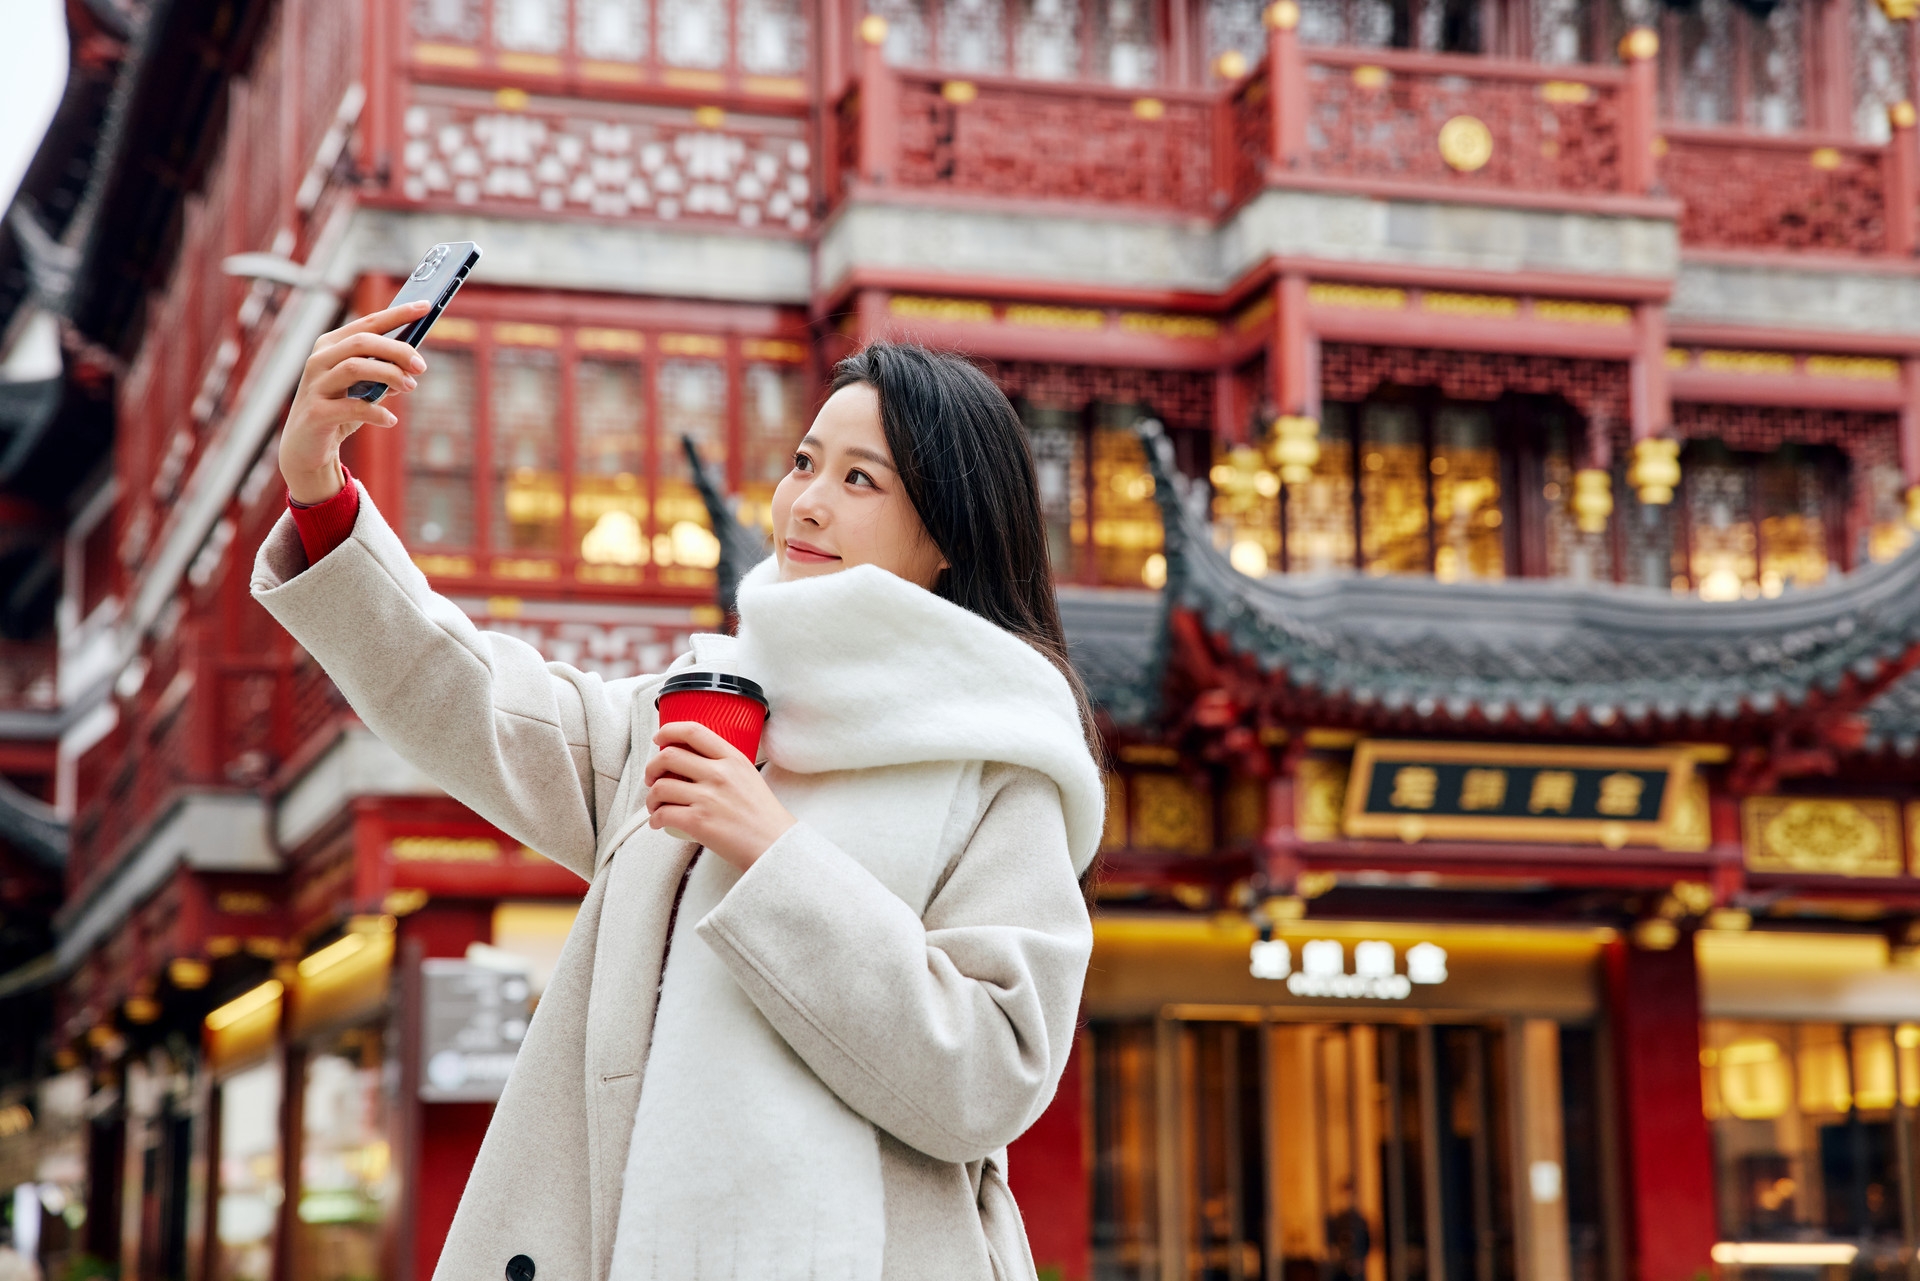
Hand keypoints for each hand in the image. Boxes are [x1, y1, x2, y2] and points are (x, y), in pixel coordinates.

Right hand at [278, 300, 431, 503]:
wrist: (305, 447)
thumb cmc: (339, 410)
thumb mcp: (363, 388)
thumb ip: (384, 373)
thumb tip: (413, 364)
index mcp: (331, 346)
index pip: (368, 324)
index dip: (397, 314)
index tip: (425, 306)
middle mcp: (319, 360)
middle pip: (363, 343)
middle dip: (397, 350)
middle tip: (421, 366)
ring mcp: (315, 385)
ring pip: (355, 368)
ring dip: (389, 376)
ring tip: (410, 387)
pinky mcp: (316, 413)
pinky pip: (352, 407)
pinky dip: (377, 412)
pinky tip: (391, 420)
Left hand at [644, 722, 795, 871]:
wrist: (775, 845)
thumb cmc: (764, 816)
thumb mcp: (749, 776)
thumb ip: (725, 766)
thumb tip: (695, 762)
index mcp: (733, 759)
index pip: (693, 731)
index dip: (668, 731)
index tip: (659, 738)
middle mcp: (719, 774)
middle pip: (668, 756)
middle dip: (652, 767)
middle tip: (652, 778)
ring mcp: (708, 798)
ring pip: (660, 787)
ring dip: (651, 797)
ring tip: (656, 805)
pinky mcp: (698, 822)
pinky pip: (663, 814)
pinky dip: (654, 819)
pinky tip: (659, 822)